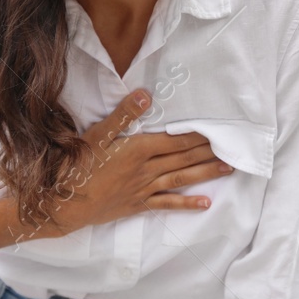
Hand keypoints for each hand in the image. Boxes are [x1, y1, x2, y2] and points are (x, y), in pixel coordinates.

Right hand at [45, 88, 233, 235]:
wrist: (64, 204)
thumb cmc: (77, 167)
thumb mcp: (96, 135)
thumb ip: (123, 115)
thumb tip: (146, 94)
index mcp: (138, 149)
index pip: (176, 140)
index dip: (198, 135)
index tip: (219, 129)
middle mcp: (147, 169)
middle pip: (184, 158)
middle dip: (209, 151)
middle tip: (233, 147)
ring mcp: (144, 188)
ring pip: (182, 178)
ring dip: (206, 173)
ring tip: (229, 168)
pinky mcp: (139, 205)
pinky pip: (168, 204)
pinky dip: (187, 203)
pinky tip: (206, 203)